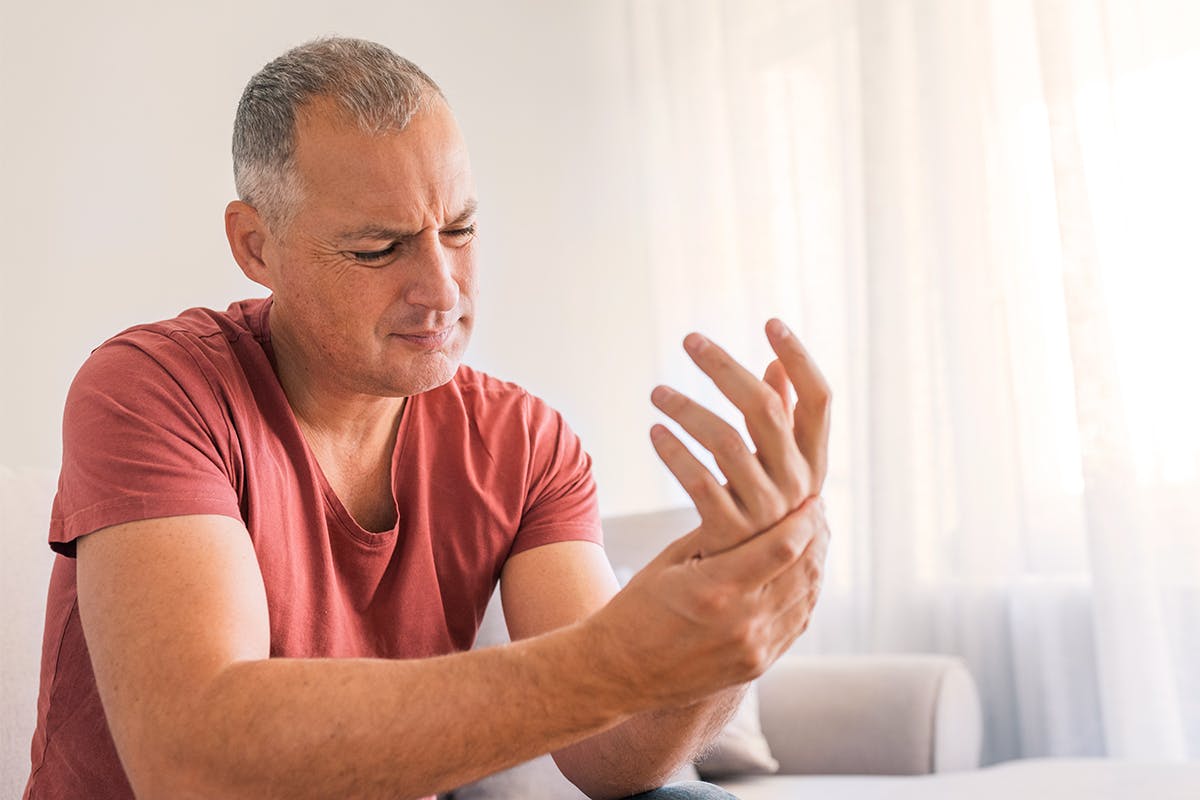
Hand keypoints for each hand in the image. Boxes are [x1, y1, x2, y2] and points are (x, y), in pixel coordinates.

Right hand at [590, 497, 830, 709]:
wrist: (621, 671)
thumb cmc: (638, 607)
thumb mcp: (670, 560)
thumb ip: (715, 533)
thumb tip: (750, 495)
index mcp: (715, 589)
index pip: (782, 548)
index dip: (805, 520)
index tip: (812, 499)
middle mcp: (741, 622)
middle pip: (802, 570)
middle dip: (817, 535)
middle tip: (819, 511)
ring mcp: (753, 649)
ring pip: (806, 597)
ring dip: (816, 563)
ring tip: (817, 537)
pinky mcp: (757, 665)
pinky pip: (796, 623)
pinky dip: (806, 593)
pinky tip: (804, 573)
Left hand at [649, 319, 830, 555]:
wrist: (746, 596)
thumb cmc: (758, 517)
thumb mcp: (776, 470)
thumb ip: (781, 420)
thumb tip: (774, 364)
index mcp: (811, 462)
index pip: (819, 401)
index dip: (801, 358)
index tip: (771, 322)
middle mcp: (797, 485)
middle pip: (765, 410)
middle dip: (726, 369)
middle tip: (690, 340)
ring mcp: (765, 512)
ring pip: (726, 442)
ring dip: (687, 408)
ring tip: (656, 393)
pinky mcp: (729, 535)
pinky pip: (698, 483)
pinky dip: (674, 453)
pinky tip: (653, 432)